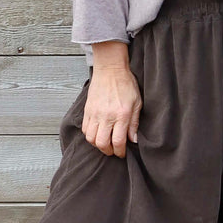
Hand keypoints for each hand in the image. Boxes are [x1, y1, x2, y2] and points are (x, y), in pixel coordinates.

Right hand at [82, 41, 142, 157]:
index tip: (122, 153)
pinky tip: (98, 133)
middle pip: (102, 143)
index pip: (118, 141)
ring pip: (91, 138)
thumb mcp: (137, 103)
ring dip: (98, 144)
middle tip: (113, 150)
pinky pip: (85, 129)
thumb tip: (133, 140)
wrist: (110, 69)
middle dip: (108, 151)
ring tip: (105, 142)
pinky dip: (90, 135)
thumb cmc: (126, 85)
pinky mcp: (87, 110)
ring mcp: (95, 113)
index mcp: (121, 115)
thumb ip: (134, 123)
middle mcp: (106, 116)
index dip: (120, 152)